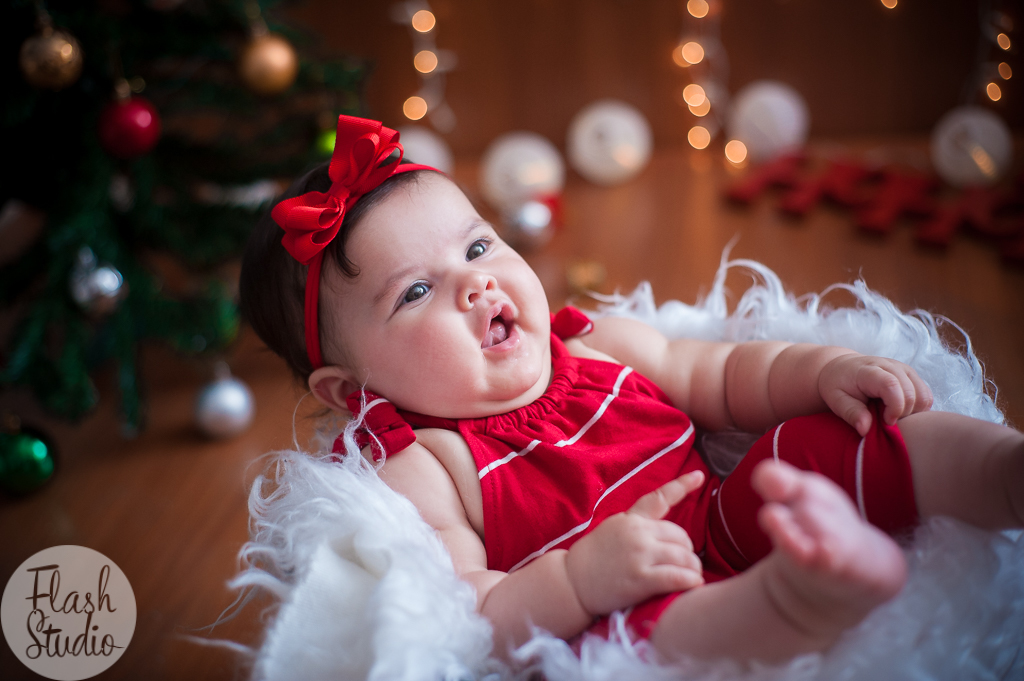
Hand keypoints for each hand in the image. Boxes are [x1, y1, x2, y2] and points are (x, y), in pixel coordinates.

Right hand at [564, 470, 705, 616]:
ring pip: (684, 557)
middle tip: (685, 564)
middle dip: (688, 550)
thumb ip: (637, 526)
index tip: (700, 476)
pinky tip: (693, 585)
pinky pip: (678, 577)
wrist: (571, 583)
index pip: (659, 498)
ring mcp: (640, 555)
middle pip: (681, 536)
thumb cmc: (592, 560)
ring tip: (691, 576)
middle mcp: (637, 533)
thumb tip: (662, 532)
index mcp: (631, 519)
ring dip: (693, 568)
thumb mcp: (613, 530)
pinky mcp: (641, 579)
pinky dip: (690, 581)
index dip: (682, 485)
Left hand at [818, 354, 932, 435]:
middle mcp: (891, 366)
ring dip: (913, 412)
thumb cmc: (838, 385)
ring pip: (923, 395)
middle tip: (886, 422)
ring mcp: (903, 369)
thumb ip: (851, 413)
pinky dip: (917, 409)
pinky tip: (900, 412)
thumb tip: (865, 430)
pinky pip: (926, 396)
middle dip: (903, 414)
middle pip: (912, 393)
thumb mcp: (836, 400)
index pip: (892, 385)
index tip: (886, 422)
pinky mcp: (911, 375)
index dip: (894, 408)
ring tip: (892, 416)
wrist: (841, 368)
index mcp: (869, 370)